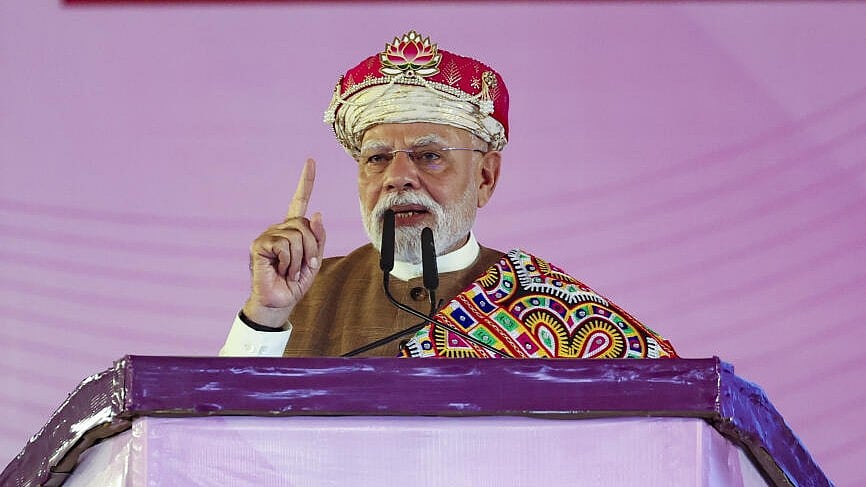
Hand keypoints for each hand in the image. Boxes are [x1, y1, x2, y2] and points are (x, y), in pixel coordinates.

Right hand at [242, 159, 326, 327]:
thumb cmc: (295, 283)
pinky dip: (289, 262)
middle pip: (306, 224)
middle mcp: (279, 228)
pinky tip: (280, 270)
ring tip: (290, 271)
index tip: (310, 161)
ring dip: (300, 259)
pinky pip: (285, 245)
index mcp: (292, 230)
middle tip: (302, 268)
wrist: (279, 302)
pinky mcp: (259, 245)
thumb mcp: (314, 260)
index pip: (299, 201)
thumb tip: (317, 213)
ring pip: (297, 236)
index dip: (306, 181)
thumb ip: (318, 238)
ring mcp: (268, 235)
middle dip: (311, 249)